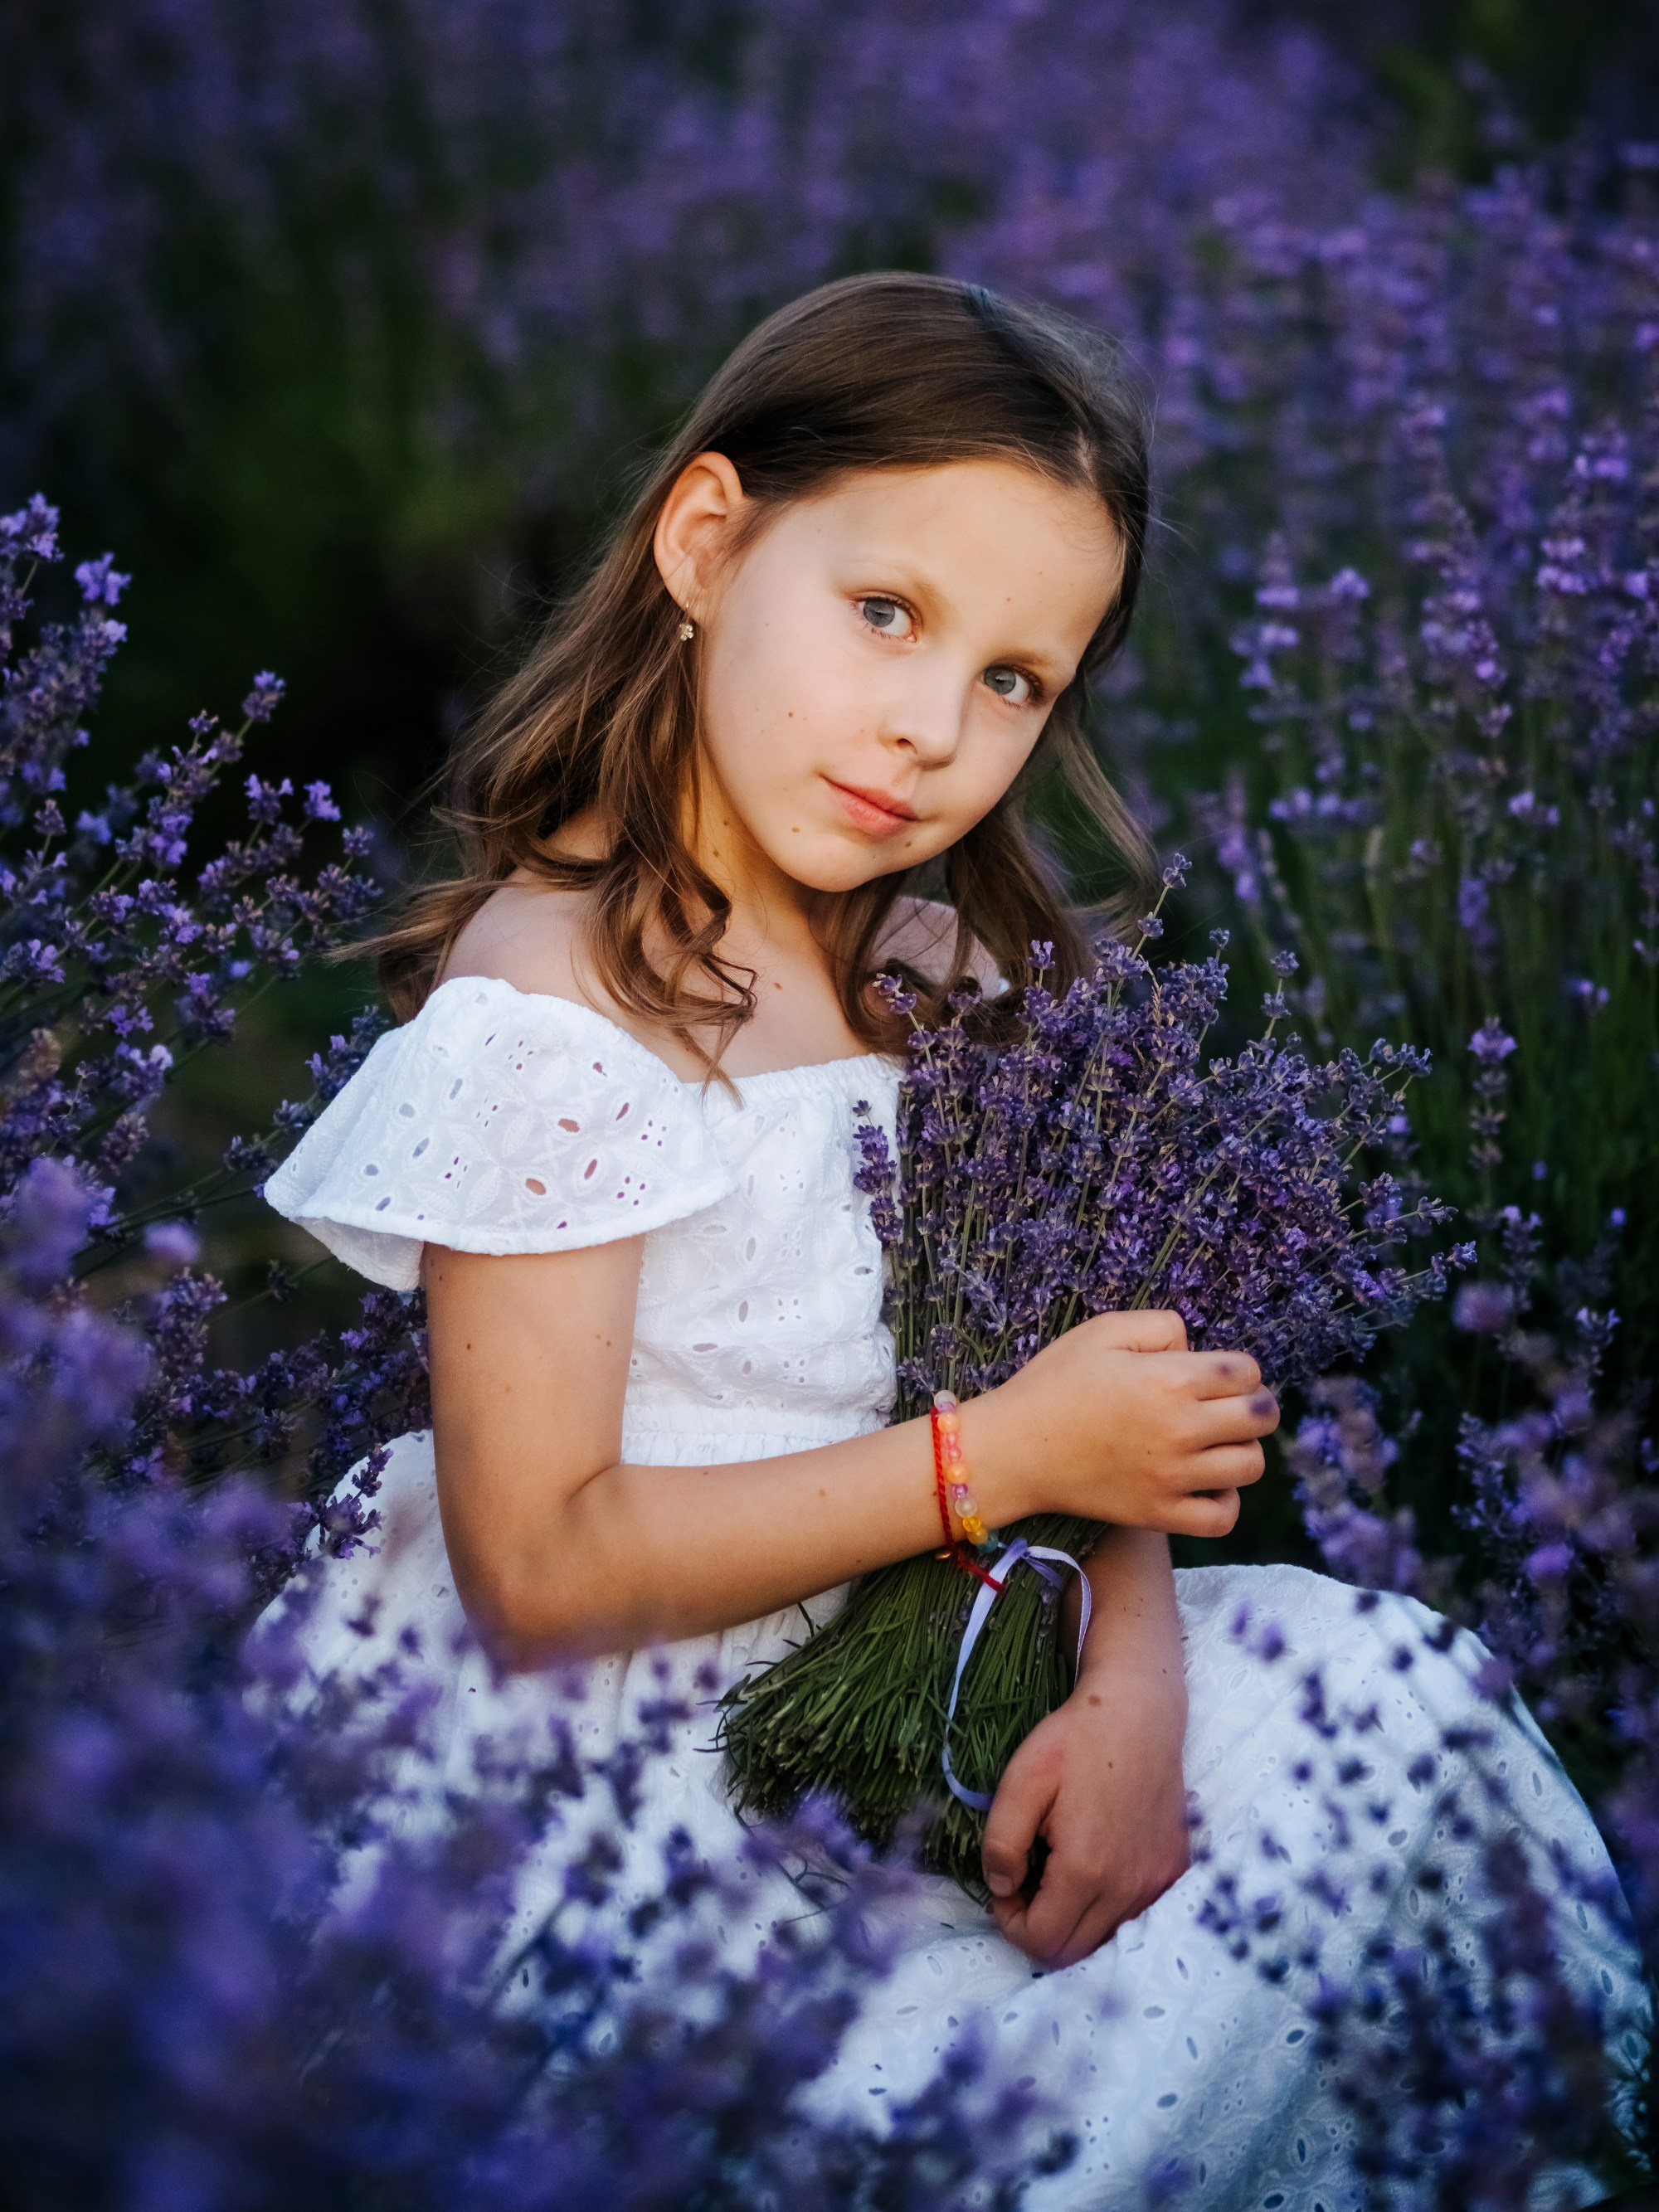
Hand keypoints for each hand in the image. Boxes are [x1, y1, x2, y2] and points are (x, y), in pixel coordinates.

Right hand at [978, 1309, 1278, 1539]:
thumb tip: (1195, 1348)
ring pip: (1251, 1465)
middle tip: (1228, 1404)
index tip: (1218, 1373)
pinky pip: (1222, 1517)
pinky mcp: (1159, 1514)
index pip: (1248, 1372)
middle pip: (1262, 1417)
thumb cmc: (1054, 1384)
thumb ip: (1160, 1326)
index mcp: (1171, 1379)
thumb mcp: (1102, 1332)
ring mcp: (1173, 1477)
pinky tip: (1208, 1483)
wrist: (1014, 1449)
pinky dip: (1226, 1501)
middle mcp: (1181, 1429)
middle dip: (1254, 1404)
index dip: (1239, 1368)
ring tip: (1218, 1442)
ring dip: (1243, 1449)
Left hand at [981, 1661, 1191, 1969]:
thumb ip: (1002, 1842)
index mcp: (1086, 1869)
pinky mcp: (1174, 1869)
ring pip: (1106, 1939)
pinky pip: (1136, 1915)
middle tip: (1024, 1883)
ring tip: (1056, 1873)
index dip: (1011, 1924)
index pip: (1042, 1941)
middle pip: (1074, 1952)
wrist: (1139, 1711)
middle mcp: (1128, 1888)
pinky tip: (1094, 1868)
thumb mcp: (1021, 1782)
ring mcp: (1157, 1881)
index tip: (1004, 1888)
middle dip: (1038, 1929)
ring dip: (1073, 1921)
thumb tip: (1000, 1888)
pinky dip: (1107, 1909)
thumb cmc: (1076, 1741)